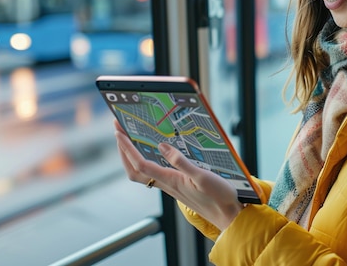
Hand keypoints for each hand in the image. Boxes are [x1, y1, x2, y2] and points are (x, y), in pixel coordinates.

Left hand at [114, 121, 243, 229]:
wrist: (227, 214)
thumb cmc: (218, 196)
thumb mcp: (202, 175)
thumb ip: (181, 162)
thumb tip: (161, 146)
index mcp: (170, 180)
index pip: (141, 164)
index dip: (127, 148)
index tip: (119, 133)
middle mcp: (166, 184)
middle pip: (134, 170)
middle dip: (123, 151)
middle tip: (119, 131)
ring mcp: (170, 186)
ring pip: (141, 173)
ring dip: (131, 156)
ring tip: (130, 139)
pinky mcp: (176, 186)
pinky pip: (153, 174)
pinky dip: (144, 161)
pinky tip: (151, 153)